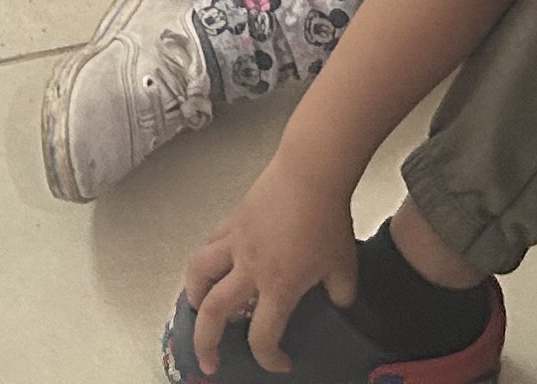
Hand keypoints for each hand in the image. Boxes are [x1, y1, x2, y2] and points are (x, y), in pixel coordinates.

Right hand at [179, 164, 359, 375]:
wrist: (311, 173)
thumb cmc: (328, 219)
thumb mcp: (344, 266)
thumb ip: (341, 293)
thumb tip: (339, 302)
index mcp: (278, 287)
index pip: (263, 336)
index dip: (270, 359)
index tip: (282, 363)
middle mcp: (250, 269)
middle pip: (215, 312)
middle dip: (206, 343)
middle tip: (208, 361)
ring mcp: (236, 242)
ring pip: (198, 272)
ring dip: (193, 295)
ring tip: (196, 306)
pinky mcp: (232, 220)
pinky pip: (209, 244)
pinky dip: (205, 260)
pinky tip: (211, 264)